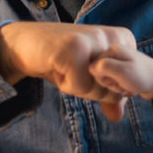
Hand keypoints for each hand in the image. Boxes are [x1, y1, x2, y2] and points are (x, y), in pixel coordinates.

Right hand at [0, 22, 135, 120]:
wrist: (26, 44)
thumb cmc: (61, 60)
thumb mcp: (89, 77)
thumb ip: (107, 94)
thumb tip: (118, 115)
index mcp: (123, 39)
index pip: (126, 87)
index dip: (101, 88)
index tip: (86, 68)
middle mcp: (113, 37)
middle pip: (113, 90)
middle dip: (90, 89)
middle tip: (73, 68)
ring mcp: (95, 40)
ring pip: (98, 89)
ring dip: (77, 87)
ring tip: (65, 66)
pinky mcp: (76, 48)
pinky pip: (80, 87)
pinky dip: (65, 85)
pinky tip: (57, 66)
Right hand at [89, 44, 152, 100]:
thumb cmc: (142, 77)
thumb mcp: (121, 72)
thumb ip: (103, 67)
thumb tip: (90, 68)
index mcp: (112, 49)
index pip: (93, 68)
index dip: (103, 79)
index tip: (117, 80)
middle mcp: (114, 52)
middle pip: (99, 74)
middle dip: (111, 84)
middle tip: (124, 84)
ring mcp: (119, 61)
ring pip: (107, 80)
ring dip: (117, 87)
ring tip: (129, 85)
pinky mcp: (122, 69)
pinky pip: (114, 82)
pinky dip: (122, 87)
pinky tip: (130, 87)